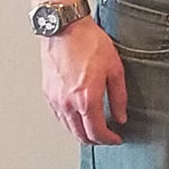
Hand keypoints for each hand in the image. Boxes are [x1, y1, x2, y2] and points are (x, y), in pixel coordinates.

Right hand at [40, 16, 126, 143]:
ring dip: (82, 132)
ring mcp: (55, 99)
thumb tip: (121, 116)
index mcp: (86, 99)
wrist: (65, 28)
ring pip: (68, 128)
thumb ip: (119, 97)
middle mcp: (68, 103)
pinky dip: (69, 122)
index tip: (116, 138)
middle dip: (96, 140)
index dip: (109, 140)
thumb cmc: (89, 43)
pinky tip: (78, 117)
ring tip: (95, 128)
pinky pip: (58, 116)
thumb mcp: (115, 70)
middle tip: (107, 137)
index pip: (97, 132)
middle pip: (80, 135)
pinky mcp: (47, 92)